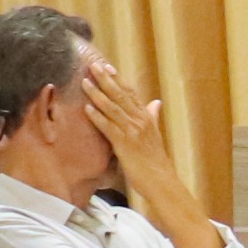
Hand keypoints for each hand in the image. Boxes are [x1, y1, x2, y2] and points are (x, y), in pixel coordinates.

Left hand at [79, 64, 190, 204]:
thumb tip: (156, 102)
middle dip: (105, 79)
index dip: (118, 79)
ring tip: (85, 81)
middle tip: (92, 65)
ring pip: (113, 108)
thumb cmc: (156, 162)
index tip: (107, 67)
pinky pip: (108, 127)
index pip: (130, 93)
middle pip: (120, 95)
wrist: (162, 181)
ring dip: (97, 94)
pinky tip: (87, 108)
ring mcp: (132, 131)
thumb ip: (152, 117)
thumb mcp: (155, 135)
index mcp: (147, 118)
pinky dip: (97, 116)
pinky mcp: (124, 144)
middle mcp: (140, 121)